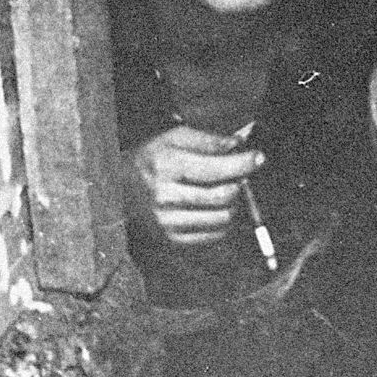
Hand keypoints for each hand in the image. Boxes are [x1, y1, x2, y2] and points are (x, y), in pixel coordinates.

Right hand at [126, 125, 263, 247]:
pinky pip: (214, 235)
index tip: (259, 157)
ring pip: (223, 217)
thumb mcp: (174, 137)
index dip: (243, 163)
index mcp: (165, 165)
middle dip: (240, 182)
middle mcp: (165, 196)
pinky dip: (224, 221)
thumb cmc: (151, 157)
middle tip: (241, 174)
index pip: (216, 168)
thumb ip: (208, 139)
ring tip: (227, 190)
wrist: (118, 188)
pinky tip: (217, 207)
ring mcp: (168, 221)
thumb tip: (238, 144)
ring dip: (234, 203)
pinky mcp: (172, 239)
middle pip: (223, 195)